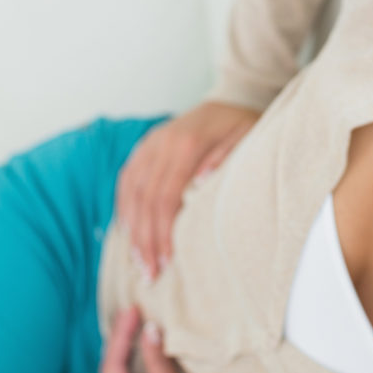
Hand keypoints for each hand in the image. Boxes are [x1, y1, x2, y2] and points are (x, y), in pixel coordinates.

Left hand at [99, 306, 219, 372]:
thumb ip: (158, 364)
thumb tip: (150, 330)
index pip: (112, 364)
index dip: (121, 334)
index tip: (132, 309)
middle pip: (113, 370)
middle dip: (121, 340)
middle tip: (132, 311)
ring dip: (130, 352)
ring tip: (137, 325)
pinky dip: (141, 366)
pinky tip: (148, 353)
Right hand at [116, 101, 260, 279]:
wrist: (231, 99)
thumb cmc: (244, 126)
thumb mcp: (247, 139)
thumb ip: (225, 159)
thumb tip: (202, 184)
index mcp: (186, 144)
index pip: (166, 197)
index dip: (163, 232)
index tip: (167, 261)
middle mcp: (161, 142)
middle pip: (145, 199)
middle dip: (145, 240)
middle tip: (150, 273)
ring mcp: (149, 144)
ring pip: (131, 192)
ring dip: (132, 230)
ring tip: (139, 262)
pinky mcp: (144, 147)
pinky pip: (127, 179)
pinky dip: (125, 207)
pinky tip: (128, 232)